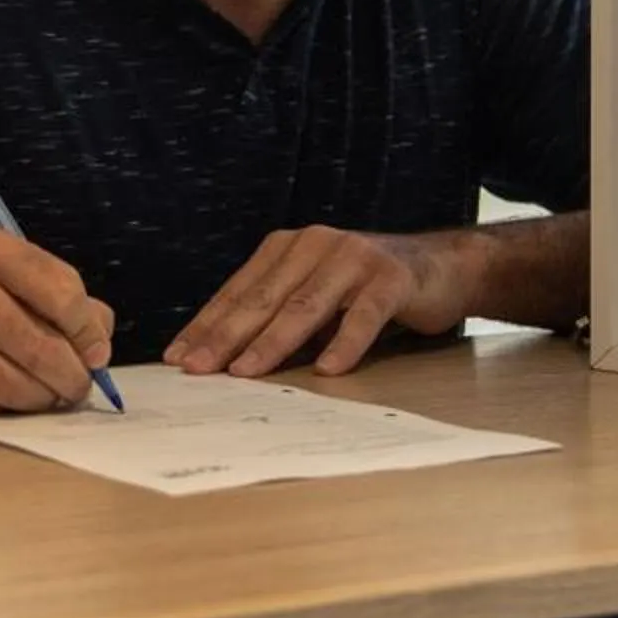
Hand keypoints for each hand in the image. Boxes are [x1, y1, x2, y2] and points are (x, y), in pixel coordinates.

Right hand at [0, 228, 116, 414]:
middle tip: (76, 388)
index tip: (96, 354)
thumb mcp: (0, 278)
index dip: (89, 332)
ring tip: (43, 395)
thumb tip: (101, 341)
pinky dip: (4, 409)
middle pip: (44, 347)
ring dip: (41, 400)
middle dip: (71, 378)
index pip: (63, 291)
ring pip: (19, 385)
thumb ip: (57, 299)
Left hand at [167, 226, 468, 378]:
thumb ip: (277, 313)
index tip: (176, 357)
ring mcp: (354, 257)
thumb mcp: (315, 293)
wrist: (440, 266)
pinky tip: (328, 369)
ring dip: (272, 342)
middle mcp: (315, 245)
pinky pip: (363, 314)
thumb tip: (224, 358)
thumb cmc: (366, 288)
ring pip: (305, 306)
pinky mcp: (390, 278)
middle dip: (225, 336)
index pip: (238, 291)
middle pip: (263, 298)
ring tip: (245, 372)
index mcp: (287, 248)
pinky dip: (344, 343)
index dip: (206, 324)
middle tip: (196, 369)